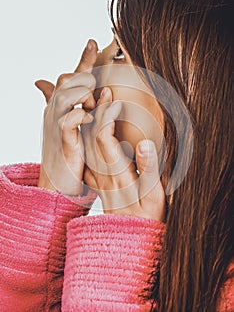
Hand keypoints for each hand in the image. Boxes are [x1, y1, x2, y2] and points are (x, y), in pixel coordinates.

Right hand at [35, 40, 97, 195]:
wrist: (58, 182)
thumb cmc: (68, 154)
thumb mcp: (72, 129)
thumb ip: (76, 111)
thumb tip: (84, 101)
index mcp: (61, 108)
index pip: (71, 78)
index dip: (82, 60)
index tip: (94, 42)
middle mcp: (56, 113)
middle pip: (66, 81)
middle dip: (83, 76)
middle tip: (96, 84)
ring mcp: (57, 126)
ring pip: (65, 96)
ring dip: (83, 92)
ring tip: (95, 98)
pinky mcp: (63, 142)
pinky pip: (67, 122)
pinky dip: (79, 114)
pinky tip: (90, 115)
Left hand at [83, 87, 164, 220]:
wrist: (128, 235)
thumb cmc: (145, 216)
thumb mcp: (154, 195)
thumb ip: (148, 169)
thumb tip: (145, 144)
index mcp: (116, 173)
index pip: (103, 138)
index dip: (106, 117)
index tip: (114, 100)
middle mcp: (101, 172)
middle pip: (91, 136)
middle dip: (96, 111)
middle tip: (103, 91)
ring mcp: (96, 175)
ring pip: (86, 143)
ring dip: (89, 120)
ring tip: (95, 101)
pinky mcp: (95, 178)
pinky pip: (85, 153)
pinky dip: (85, 136)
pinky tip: (86, 126)